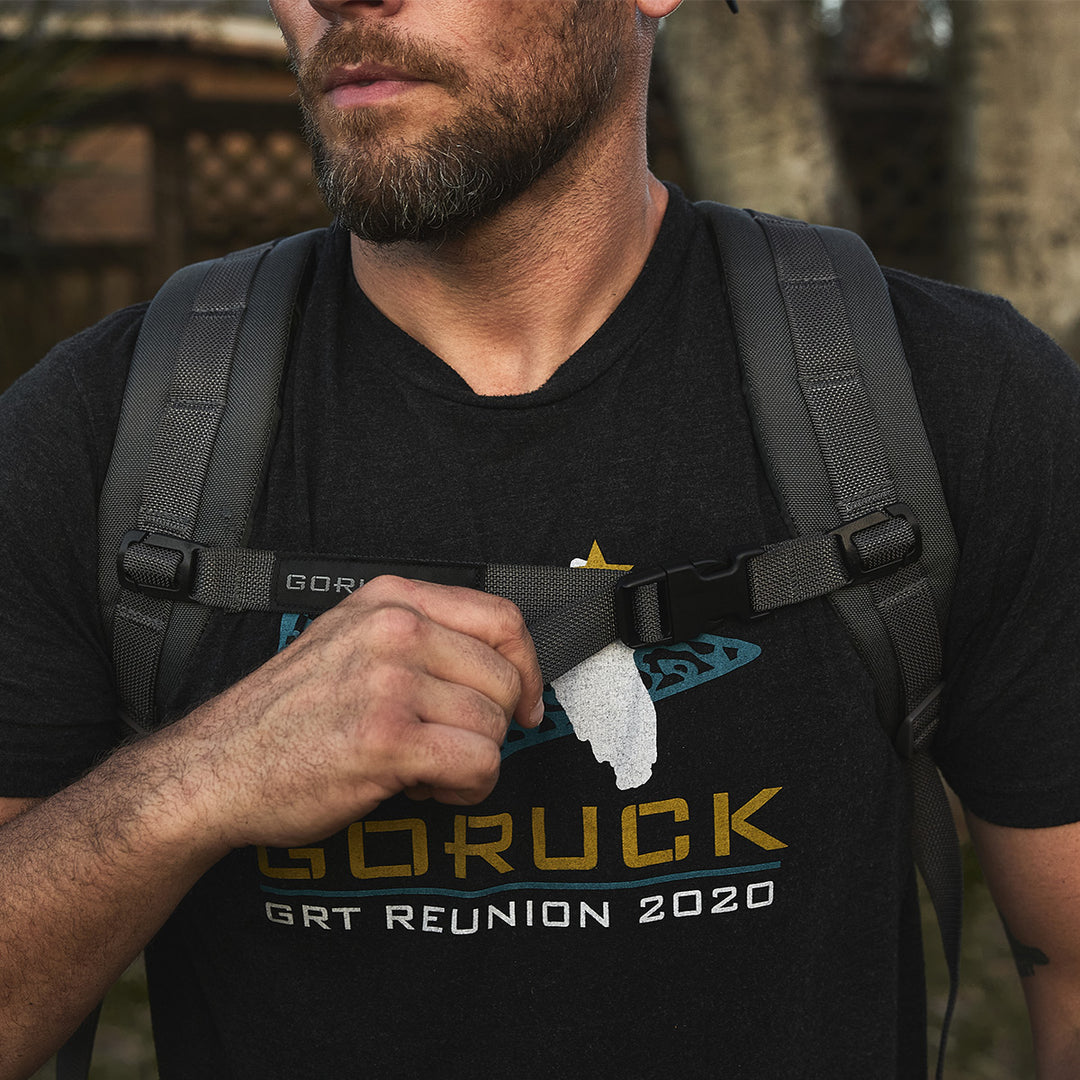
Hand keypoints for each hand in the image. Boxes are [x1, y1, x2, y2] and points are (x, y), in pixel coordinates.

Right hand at [174, 575, 544, 850]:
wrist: (217, 768)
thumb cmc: (287, 714)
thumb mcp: (350, 640)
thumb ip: (421, 636)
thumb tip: (502, 664)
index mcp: (390, 600)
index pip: (502, 617)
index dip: (526, 667)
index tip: (524, 701)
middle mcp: (394, 630)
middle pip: (505, 677)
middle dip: (494, 724)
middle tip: (452, 745)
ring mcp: (390, 682)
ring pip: (495, 726)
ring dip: (473, 761)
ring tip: (425, 768)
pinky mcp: (388, 740)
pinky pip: (479, 764)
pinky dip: (466, 788)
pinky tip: (427, 788)